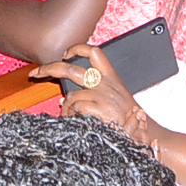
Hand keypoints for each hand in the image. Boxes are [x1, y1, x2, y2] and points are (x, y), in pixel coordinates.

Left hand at [33, 45, 158, 142]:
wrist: (148, 137)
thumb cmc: (131, 123)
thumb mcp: (117, 102)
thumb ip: (94, 96)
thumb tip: (64, 100)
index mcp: (113, 79)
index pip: (95, 53)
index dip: (77, 48)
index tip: (66, 54)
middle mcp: (107, 84)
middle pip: (72, 69)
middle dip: (50, 69)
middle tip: (37, 73)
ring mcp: (103, 96)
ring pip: (70, 95)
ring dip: (65, 108)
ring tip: (70, 117)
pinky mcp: (100, 108)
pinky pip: (75, 108)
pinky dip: (71, 115)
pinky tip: (76, 122)